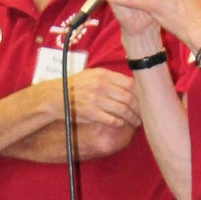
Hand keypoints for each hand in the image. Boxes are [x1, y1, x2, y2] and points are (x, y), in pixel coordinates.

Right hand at [0, 67, 141, 161]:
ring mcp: (97, 99)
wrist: (54, 97)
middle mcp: (101, 86)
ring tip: (136, 123)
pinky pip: (112, 119)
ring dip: (132, 118)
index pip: (130, 83)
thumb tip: (130, 84)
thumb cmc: (74, 86)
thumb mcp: (91, 75)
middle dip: (139, 109)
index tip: (146, 101)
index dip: (141, 94)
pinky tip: (121, 125)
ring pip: (123, 110)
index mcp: (103, 75)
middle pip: (129, 98)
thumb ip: (109, 79)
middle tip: (144, 116)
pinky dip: (119, 123)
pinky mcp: (91, 113)